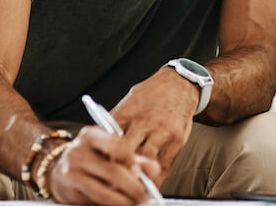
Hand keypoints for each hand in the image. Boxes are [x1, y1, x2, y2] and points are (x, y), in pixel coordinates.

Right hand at [47, 126, 161, 204]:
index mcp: (90, 135)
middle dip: (134, 187)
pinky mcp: (69, 191)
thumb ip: (134, 159)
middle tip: (146, 196)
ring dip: (124, 201)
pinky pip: (95, 200)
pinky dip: (112, 205)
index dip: (132, 160)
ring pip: (104, 191)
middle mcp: (77, 151)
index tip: (142, 174)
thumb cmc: (90, 159)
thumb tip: (154, 169)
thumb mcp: (109, 152)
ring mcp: (71, 172)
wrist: (58, 171)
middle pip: (112, 171)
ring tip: (136, 202)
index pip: (115, 145)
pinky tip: (121, 204)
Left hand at [111, 67, 199, 182]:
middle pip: (123, 151)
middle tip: (110, 184)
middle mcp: (142, 122)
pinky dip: (156, 179)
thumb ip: (116, 122)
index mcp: (126, 113)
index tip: (96, 170)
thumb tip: (100, 142)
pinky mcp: (176, 140)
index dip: (100, 156)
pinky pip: (164, 165)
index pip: (107, 138)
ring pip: (144, 160)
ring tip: (129, 190)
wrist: (179, 84)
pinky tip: (150, 188)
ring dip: (136, 176)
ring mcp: (160, 131)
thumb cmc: (151, 95)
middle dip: (116, 168)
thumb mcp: (129, 101)